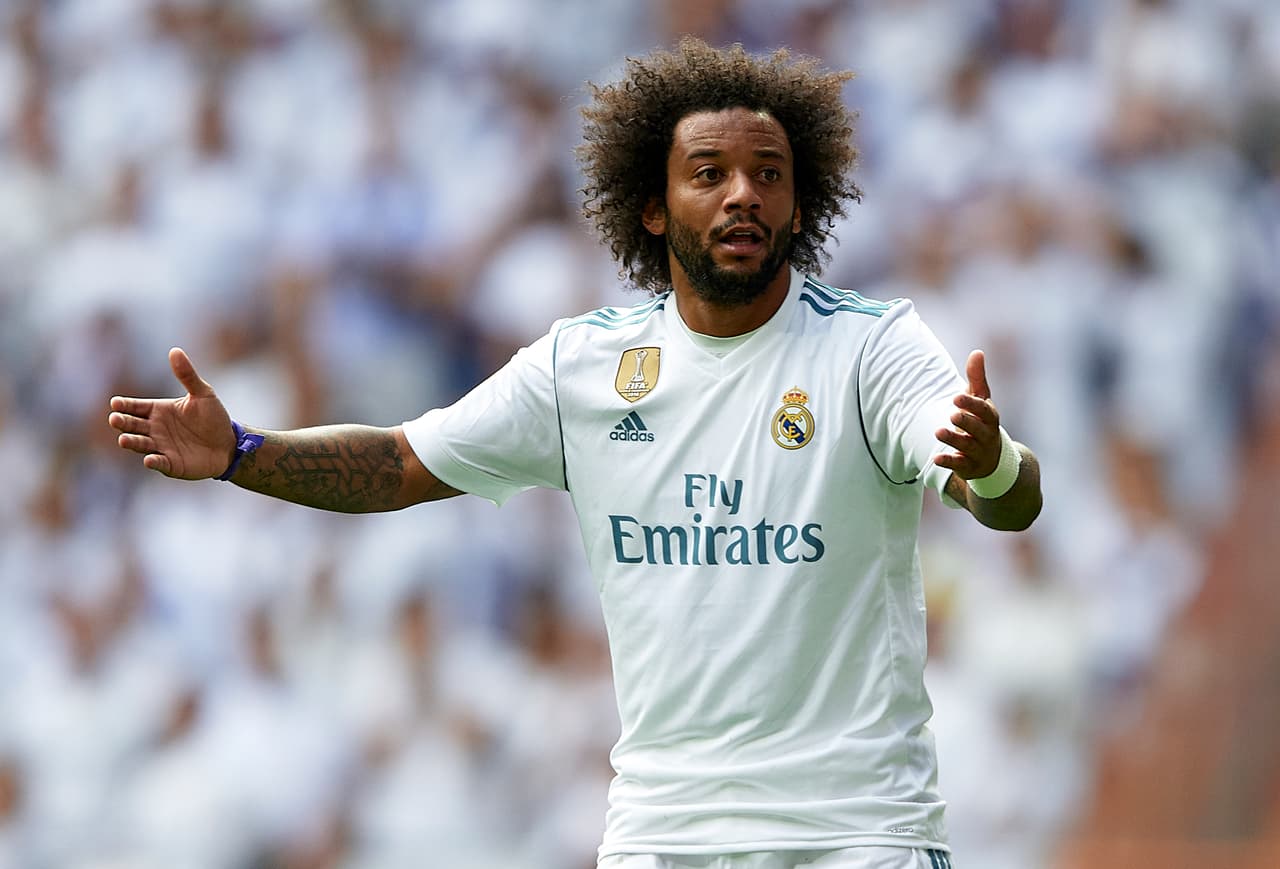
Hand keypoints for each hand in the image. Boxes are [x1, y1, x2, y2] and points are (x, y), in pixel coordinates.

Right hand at [108, 347, 235, 479]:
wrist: (229, 444)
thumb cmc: (213, 418)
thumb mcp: (203, 394)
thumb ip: (187, 375)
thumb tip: (175, 351)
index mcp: (158, 410)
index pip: (135, 406)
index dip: (124, 405)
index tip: (115, 403)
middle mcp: (155, 429)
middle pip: (132, 425)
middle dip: (122, 422)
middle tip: (115, 419)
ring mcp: (161, 447)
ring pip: (141, 444)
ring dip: (132, 442)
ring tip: (124, 439)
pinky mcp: (171, 464)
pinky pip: (159, 463)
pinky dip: (153, 461)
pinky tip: (149, 459)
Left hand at [932, 350, 1001, 480]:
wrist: (992, 458)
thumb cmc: (982, 422)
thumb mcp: (981, 400)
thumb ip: (977, 378)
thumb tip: (977, 352)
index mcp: (990, 417)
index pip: (984, 410)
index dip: (971, 404)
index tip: (956, 397)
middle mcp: (987, 435)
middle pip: (978, 429)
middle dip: (966, 422)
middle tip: (952, 415)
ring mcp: (979, 452)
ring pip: (967, 446)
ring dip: (953, 440)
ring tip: (938, 432)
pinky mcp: (968, 466)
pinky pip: (959, 465)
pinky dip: (948, 462)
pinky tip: (935, 458)